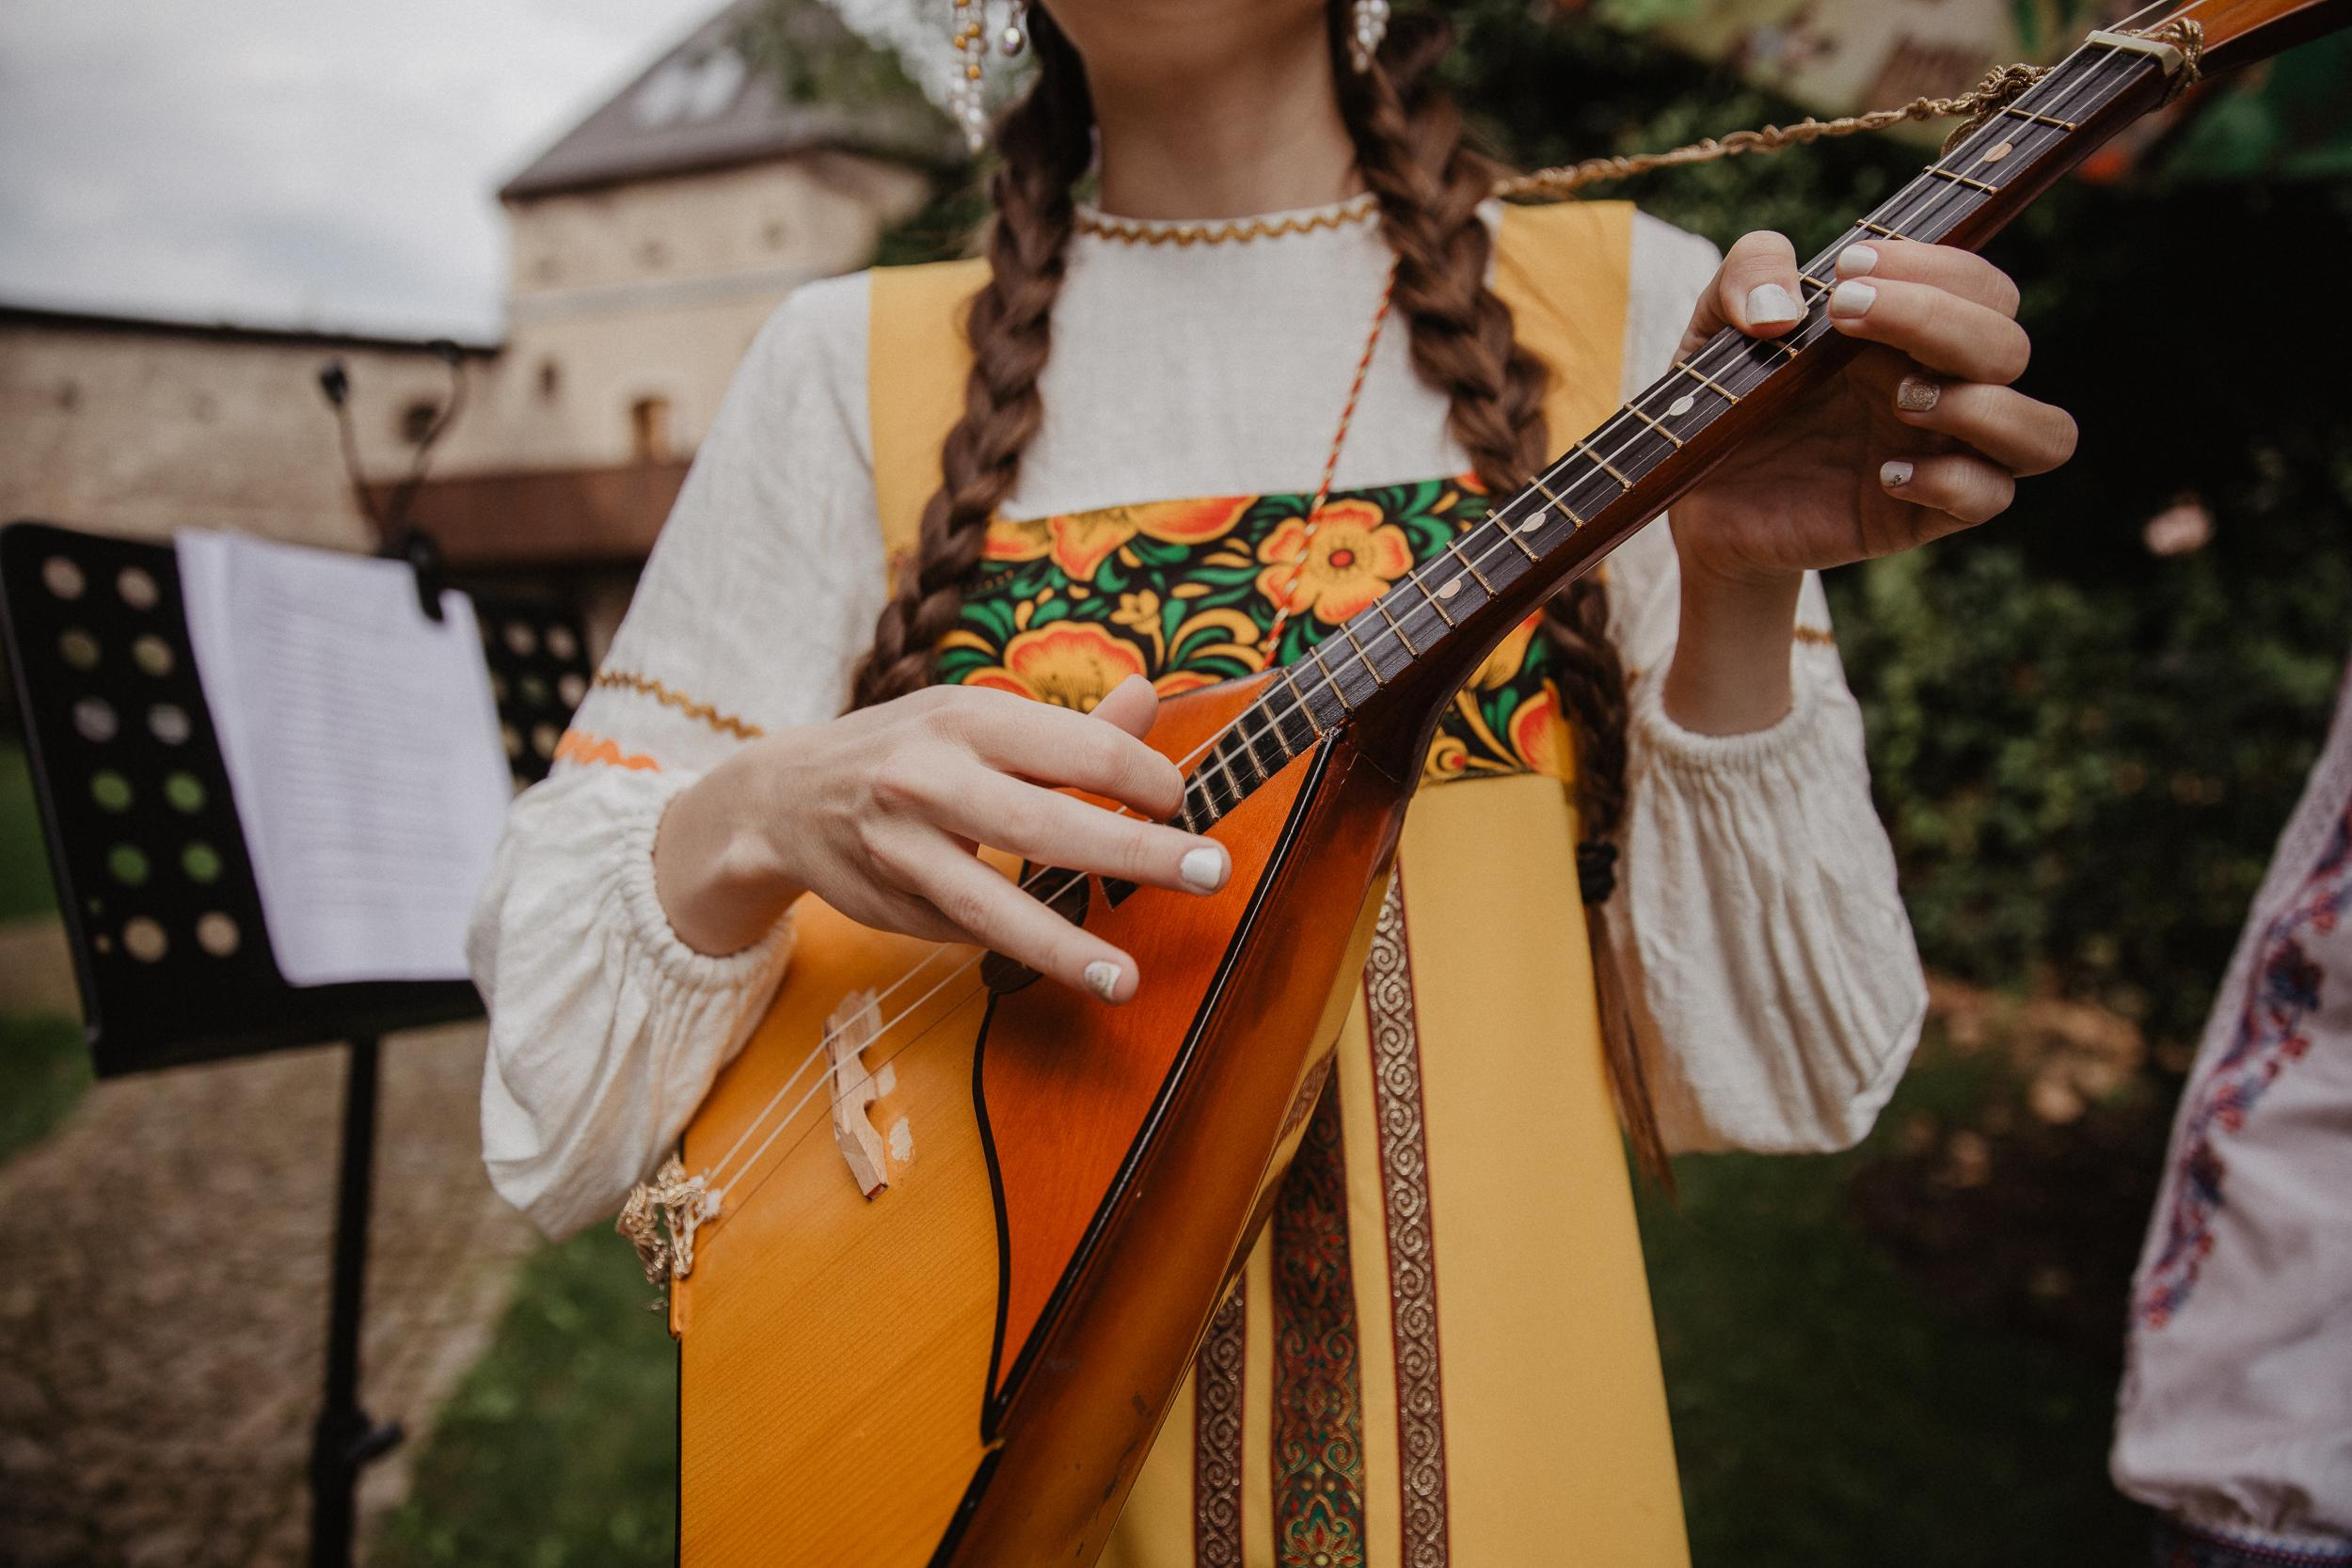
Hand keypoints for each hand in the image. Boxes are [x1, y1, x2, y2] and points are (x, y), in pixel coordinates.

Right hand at [654, 675, 1228, 1002]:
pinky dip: (1018, 944)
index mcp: (970, 716)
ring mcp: (903, 845)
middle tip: (1211, 873)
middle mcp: (931, 774)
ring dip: (1065, 947)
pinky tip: (1066, 959)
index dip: (1145, 779)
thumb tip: (1150, 697)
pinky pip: (968, 931)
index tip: (1183, 802)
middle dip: (1136, 852)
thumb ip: (1072, 727)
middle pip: (1047, 822)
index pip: (1080, 746)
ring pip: (993, 904)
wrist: (784, 796)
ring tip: (1126, 980)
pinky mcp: (891, 904)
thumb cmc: (909, 750)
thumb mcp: (978, 718)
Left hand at [1670, 232, 2078, 588]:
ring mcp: (1942, 452)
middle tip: (1845, 314)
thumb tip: (1784, 307)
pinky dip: (1950, 479)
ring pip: (2044, 431)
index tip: (1846, 270)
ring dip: (1983, 406)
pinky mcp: (1924, 514)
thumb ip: (1745, 276)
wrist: (1700, 500)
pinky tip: (1883, 473)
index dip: (1933, 267)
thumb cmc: (1726, 403)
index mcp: (1912, 331)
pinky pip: (1991, 497)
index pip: (1979, 285)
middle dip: (1937, 319)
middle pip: (2011, 343)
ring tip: (1899, 402)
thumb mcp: (1714, 326)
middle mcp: (1944, 385)